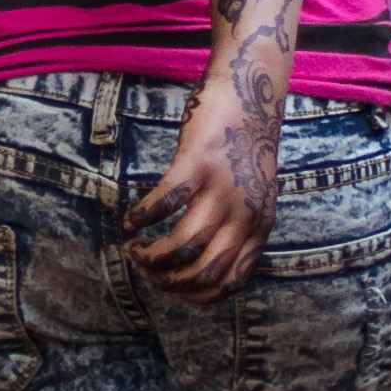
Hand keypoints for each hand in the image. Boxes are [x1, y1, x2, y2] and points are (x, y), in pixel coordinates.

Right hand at [123, 68, 281, 298]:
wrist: (251, 94)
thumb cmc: (246, 147)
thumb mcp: (257, 196)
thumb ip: (241, 228)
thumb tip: (208, 263)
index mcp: (259, 226)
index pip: (230, 283)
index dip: (196, 296)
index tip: (171, 290)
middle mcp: (245, 212)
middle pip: (203, 271)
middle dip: (168, 281)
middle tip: (147, 270)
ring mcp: (221, 188)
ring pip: (183, 245)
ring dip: (152, 256)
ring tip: (135, 249)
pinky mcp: (197, 163)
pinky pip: (164, 203)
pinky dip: (142, 217)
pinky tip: (131, 220)